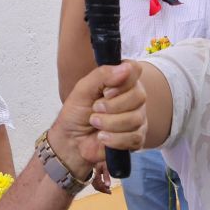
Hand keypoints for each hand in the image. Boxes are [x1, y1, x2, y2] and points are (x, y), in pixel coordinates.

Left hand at [48, 62, 145, 177]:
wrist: (71, 141)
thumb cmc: (76, 113)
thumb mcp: (83, 89)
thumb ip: (102, 75)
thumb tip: (126, 68)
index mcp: (122, 81)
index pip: (135, 70)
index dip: (121, 81)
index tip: (105, 91)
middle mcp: (133, 98)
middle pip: (138, 96)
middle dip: (112, 106)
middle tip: (95, 109)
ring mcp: (137, 118)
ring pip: (135, 118)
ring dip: (109, 123)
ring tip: (95, 123)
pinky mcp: (137, 138)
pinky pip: (134, 137)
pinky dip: (113, 139)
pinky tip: (103, 137)